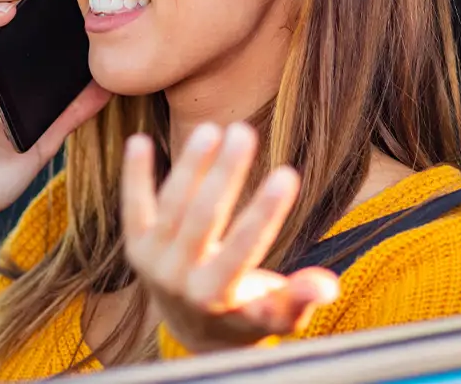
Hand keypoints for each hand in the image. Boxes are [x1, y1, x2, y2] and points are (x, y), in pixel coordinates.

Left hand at [122, 122, 339, 351]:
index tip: (288, 174)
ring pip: (171, 205)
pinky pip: (133, 206)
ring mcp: (152, 262)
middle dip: (225, 174)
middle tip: (244, 132)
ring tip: (212, 129)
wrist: (193, 330)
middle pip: (202, 218)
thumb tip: (326, 285)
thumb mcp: (278, 316)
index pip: (243, 249)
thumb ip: (299, 299)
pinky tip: (139, 141)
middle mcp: (178, 280)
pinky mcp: (135, 246)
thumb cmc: (248, 315)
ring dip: (190, 165)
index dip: (265, 212)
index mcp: (216, 297)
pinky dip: (135, 175)